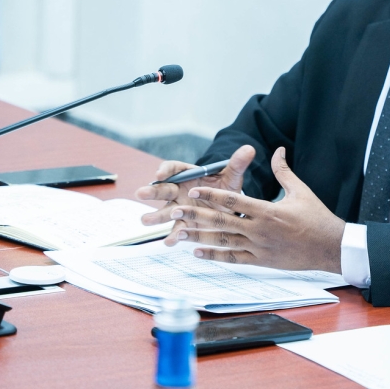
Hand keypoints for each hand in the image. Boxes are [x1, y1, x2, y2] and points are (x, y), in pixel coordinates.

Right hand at [135, 145, 254, 243]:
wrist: (229, 207)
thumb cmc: (225, 187)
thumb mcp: (232, 176)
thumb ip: (237, 164)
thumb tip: (249, 149)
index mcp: (188, 174)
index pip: (173, 168)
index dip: (165, 170)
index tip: (159, 174)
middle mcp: (179, 190)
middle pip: (163, 189)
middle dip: (152, 192)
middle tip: (140, 194)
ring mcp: (180, 208)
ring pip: (165, 211)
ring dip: (155, 216)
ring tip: (145, 221)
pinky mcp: (185, 224)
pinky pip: (177, 229)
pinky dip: (174, 235)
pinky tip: (170, 242)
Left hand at [170, 147, 344, 272]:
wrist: (330, 247)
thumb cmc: (317, 217)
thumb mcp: (300, 191)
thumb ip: (283, 171)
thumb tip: (278, 150)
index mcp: (266, 210)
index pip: (232, 200)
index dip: (210, 194)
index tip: (193, 189)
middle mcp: (259, 229)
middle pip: (220, 221)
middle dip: (195, 215)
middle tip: (174, 210)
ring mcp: (258, 248)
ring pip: (222, 241)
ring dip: (199, 236)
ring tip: (178, 232)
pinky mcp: (261, 261)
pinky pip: (233, 258)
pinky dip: (214, 255)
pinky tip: (196, 252)